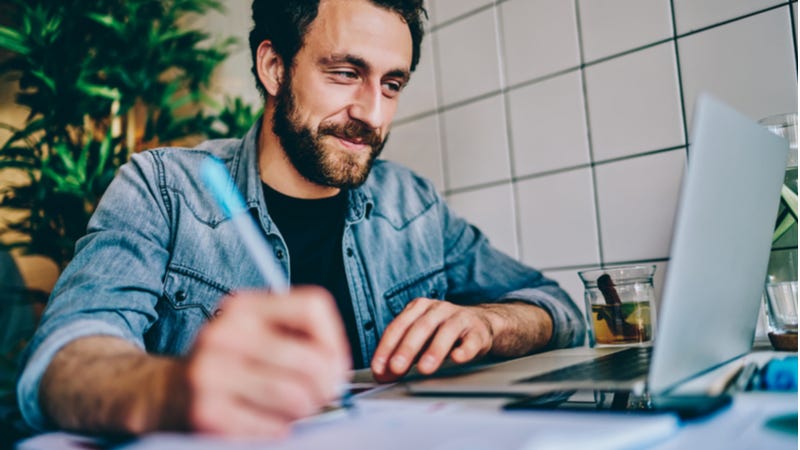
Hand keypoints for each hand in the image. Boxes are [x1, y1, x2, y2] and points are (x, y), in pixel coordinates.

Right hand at [184, 286, 349, 436]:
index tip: (334, 362)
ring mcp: (212, 373)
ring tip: (290, 408)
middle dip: (326, 386)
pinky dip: (279, 429)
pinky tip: (264, 420)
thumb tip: (338, 371)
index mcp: (243, 307)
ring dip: (304, 410)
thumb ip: (298, 339)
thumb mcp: (254, 335)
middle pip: (312, 360)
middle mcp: (225, 334)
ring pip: (297, 397)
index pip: (313, 307)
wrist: (161, 392)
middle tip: (318, 395)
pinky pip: (274, 427)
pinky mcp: (206, 413)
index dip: (335, 340)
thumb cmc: (225, 366)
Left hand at [370, 298, 493, 382]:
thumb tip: (381, 375)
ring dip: (434, 350)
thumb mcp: (419, 338)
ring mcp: (459, 318)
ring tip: (424, 368)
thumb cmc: (441, 332)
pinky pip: (471, 340)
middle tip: (396, 367)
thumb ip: (400, 354)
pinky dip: (464, 350)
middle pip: (420, 327)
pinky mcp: (477, 332)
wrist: (478, 324)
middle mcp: (438, 309)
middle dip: (407, 348)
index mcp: (418, 308)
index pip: (398, 326)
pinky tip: (457, 358)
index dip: (386, 347)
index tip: (379, 367)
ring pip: (446, 331)